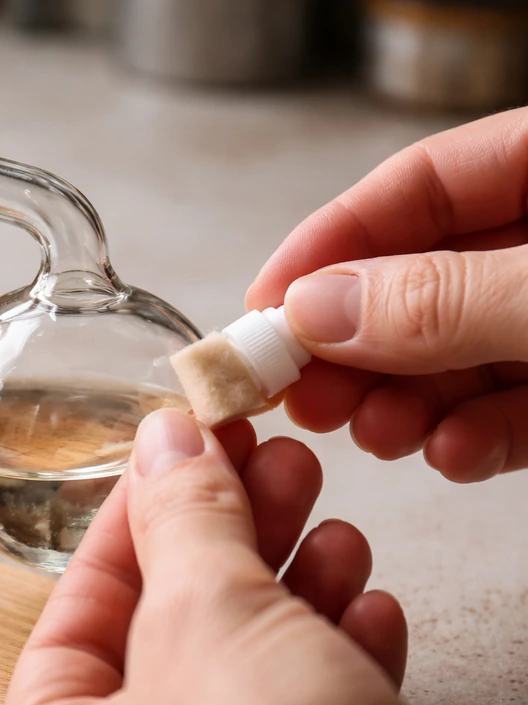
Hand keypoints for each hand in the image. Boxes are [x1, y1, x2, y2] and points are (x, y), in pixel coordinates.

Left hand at [0, 410, 425, 704]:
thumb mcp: (213, 625)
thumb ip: (184, 521)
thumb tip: (166, 440)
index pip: (83, 600)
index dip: (139, 510)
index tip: (185, 448)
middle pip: (177, 622)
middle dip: (235, 534)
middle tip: (273, 463)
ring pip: (254, 662)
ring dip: (300, 584)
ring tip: (333, 526)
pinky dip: (344, 654)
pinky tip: (368, 609)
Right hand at [248, 107, 527, 482]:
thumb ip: (446, 300)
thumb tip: (317, 312)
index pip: (419, 185)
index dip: (333, 241)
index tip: (267, 306)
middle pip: (424, 279)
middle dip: (359, 342)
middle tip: (301, 389)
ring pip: (462, 352)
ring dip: (407, 400)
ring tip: (374, 434)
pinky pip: (519, 407)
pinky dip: (475, 435)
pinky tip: (450, 454)